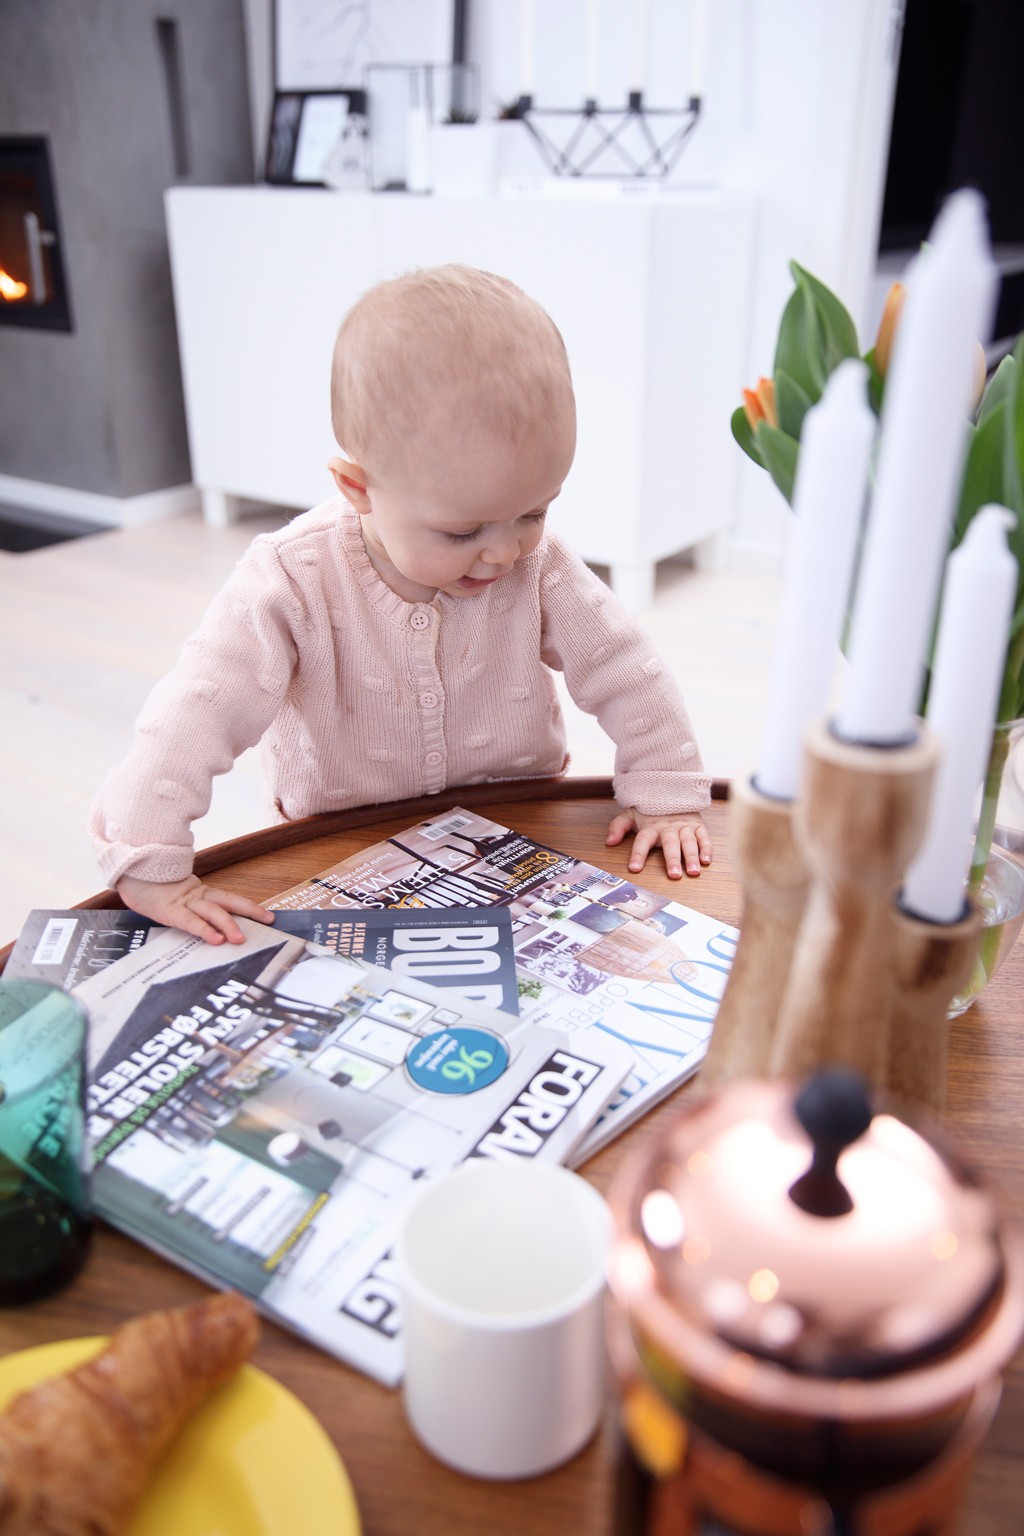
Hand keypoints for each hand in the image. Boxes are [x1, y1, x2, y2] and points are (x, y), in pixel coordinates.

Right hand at [117, 873, 274, 945]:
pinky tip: (217, 939)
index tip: (267, 916)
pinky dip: (205, 930)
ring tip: (241, 939)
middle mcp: (197, 895)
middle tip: (269, 920)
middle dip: (251, 911)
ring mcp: (184, 902)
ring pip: (213, 912)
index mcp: (200, 893)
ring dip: (229, 925)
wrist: (128, 872)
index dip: (248, 906)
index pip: (229, 900)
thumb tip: (209, 926)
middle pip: (229, 901)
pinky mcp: (170, 911)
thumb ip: (191, 908)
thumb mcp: (175, 898)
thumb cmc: (150, 888)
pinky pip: (191, 922)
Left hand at [605, 809, 711, 879]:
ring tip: (693, 872)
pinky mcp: (698, 826)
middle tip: (673, 876)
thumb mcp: (631, 814)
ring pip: (689, 842)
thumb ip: (618, 826)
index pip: (643, 840)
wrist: (671, 790)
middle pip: (670, 844)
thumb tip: (609, 842)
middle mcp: (668, 828)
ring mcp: (684, 827)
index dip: (638, 854)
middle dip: (672, 860)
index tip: (634, 868)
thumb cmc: (650, 810)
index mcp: (651, 827)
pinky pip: (704, 837)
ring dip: (691, 857)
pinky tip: (706, 861)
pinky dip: (706, 848)